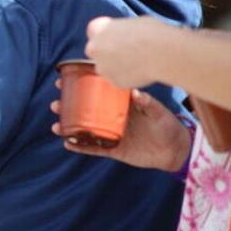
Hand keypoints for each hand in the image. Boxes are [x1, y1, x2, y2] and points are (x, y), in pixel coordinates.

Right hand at [52, 83, 190, 171]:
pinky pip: (93, 148)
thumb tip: (135, 92)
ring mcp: (111, 133)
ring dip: (69, 127)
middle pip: (85, 110)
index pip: (96, 92)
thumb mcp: (159, 112)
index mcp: (120, 103)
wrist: (175, 150)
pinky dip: (81, 147)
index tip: (64, 80)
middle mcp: (112, 116)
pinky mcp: (114, 149)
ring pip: (85, 129)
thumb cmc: (168, 125)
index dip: (80, 86)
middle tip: (55, 104)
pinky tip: (67, 144)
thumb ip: (148, 102)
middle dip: (68, 106)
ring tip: (57, 126)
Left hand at [84, 16, 170, 89]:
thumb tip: (124, 34)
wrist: (161, 52)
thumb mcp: (132, 22)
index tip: (115, 37)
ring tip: (136, 63)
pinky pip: (117, 79)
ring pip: (105, 67)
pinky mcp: (113, 81)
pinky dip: (125, 77)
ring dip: (115, 66)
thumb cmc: (151, 33)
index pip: (94, 31)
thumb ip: (120, 30)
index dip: (106, 34)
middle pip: (95, 50)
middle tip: (124, 52)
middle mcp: (94, 48)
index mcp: (97, 29)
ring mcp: (102, 67)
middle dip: (106, 52)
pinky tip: (140, 72)